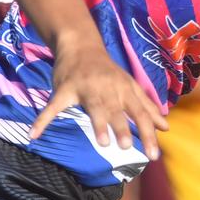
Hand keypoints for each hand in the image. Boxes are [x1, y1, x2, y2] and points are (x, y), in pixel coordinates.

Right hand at [30, 37, 167, 158]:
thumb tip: (166, 128)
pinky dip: (42, 120)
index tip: (154, 155)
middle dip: (121, 127)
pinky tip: (34, 134)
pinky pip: (53, 106)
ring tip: (103, 143)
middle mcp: (108, 89)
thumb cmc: (108, 71)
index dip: (148, 133)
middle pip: (117, 110)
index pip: (140, 113)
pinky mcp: (64, 89)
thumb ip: (148, 108)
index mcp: (125, 90)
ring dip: (98, 124)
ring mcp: (85, 88)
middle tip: (126, 147)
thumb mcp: (130, 86)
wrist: (80, 45)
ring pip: (93, 107)